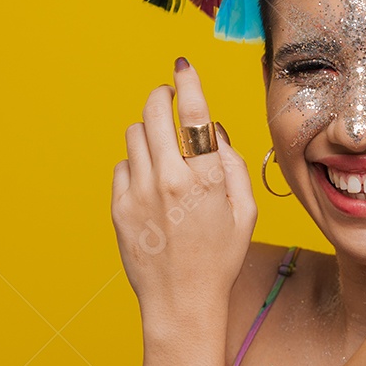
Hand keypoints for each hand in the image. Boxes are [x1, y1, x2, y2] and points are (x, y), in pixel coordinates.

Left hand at [111, 58, 256, 332]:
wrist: (182, 301)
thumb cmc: (220, 257)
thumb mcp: (245, 211)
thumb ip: (233, 164)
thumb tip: (214, 131)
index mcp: (206, 177)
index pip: (193, 113)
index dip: (187, 81)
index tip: (182, 65)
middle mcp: (170, 178)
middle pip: (153, 111)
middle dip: (160, 97)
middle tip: (167, 98)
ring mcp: (140, 192)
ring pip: (135, 134)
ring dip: (149, 131)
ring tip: (163, 150)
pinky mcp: (119, 206)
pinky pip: (123, 165)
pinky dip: (137, 165)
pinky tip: (151, 184)